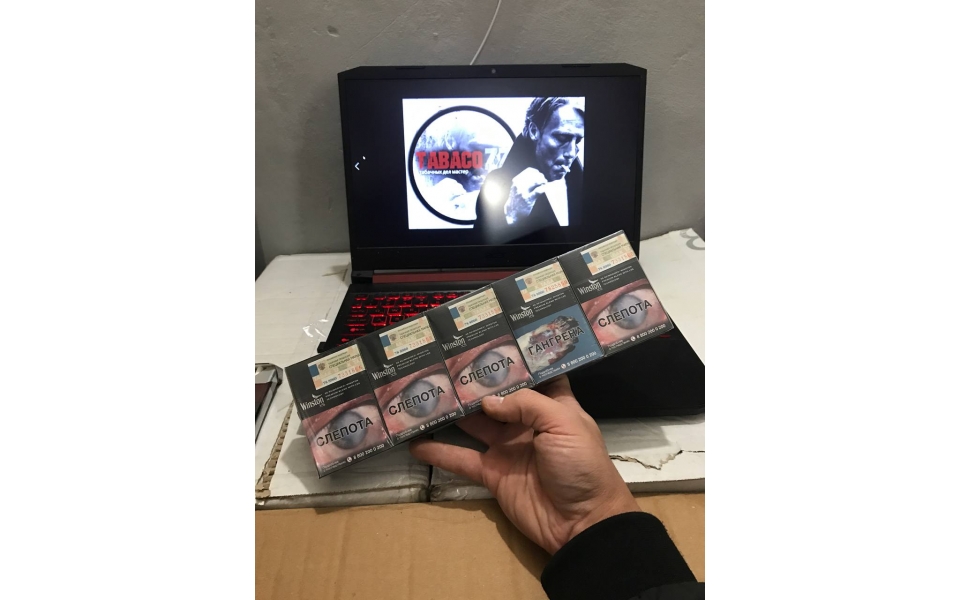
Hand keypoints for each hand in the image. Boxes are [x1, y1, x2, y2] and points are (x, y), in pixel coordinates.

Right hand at [409, 376, 638, 553]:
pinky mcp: (492, 474)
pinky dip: (438, 453)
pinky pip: (461, 460)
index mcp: (552, 405)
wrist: (581, 522)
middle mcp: (527, 422)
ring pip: (473, 424)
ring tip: (423, 396)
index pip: (532, 375)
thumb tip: (487, 401)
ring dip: (451, 413)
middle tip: (442, 365)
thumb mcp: (563, 423)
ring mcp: (507, 448)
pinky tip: (415, 443)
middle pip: (495, 397)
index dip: (513, 361)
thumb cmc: (581, 465)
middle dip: (473, 383)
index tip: (487, 343)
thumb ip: (525, 404)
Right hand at [504, 167, 547, 223]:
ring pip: (536, 181)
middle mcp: (519, 185)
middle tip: (544, 180)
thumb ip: (523, 181)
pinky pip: (538, 190)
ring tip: (545, 183)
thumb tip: (536, 174)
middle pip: (533, 175)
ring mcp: (523, 192)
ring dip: (543, 181)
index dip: (536, 172)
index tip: (539, 175)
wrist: (512, 211)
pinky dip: (544, 188)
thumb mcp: (517, 187)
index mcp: (516, 181)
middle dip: (541, 176)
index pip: (529, 171)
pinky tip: (545, 188)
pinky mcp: (528, 199)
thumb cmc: (516, 199)